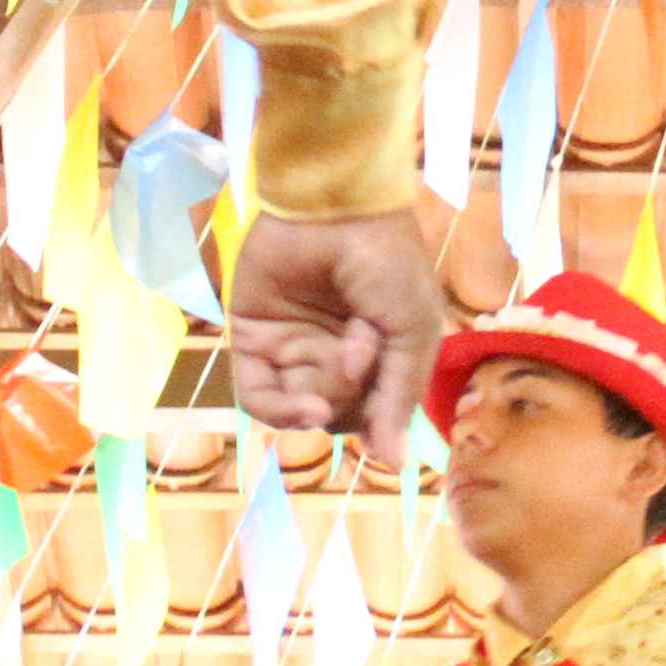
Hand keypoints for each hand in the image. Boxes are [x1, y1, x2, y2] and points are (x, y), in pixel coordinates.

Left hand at [227, 209, 446, 452]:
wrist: (335, 202)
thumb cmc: (386, 260)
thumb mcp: (414, 330)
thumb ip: (398, 397)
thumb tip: (392, 463)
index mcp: (373, 354)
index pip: (372, 413)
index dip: (381, 421)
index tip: (390, 418)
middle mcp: (329, 356)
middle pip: (337, 413)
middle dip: (355, 394)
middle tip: (366, 347)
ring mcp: (290, 349)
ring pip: (300, 409)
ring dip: (325, 400)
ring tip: (346, 359)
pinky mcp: (251, 340)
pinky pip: (258, 397)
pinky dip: (282, 412)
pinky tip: (308, 407)